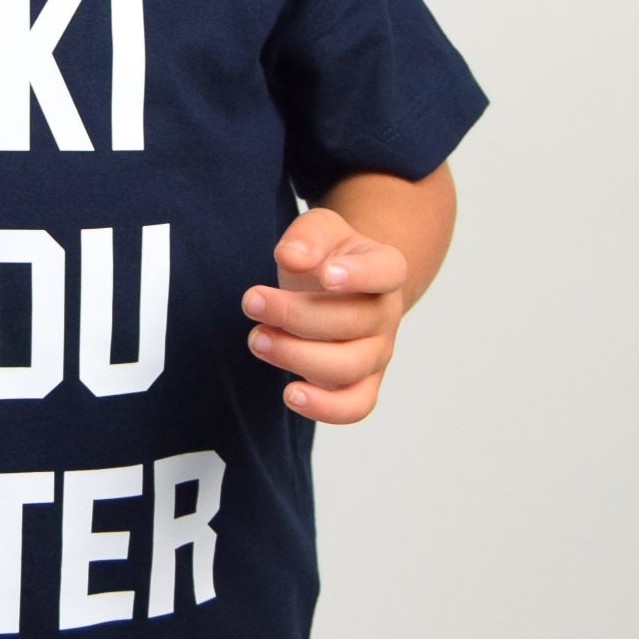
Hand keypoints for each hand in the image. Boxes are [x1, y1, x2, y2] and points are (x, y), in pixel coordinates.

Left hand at [240, 208, 408, 422]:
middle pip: (354, 321)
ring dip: (298, 356)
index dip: (360, 275)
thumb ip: (308, 237)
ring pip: (350, 366)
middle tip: (252, 301)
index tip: (325, 274)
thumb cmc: (327, 255)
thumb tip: (292, 257)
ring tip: (257, 339)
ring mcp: (377, 352)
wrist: (338, 285)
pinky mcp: (361, 383)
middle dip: (297, 314)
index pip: (386, 272)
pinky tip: (290, 393)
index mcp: (385, 268)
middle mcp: (386, 313)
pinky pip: (355, 406)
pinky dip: (325, 408)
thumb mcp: (319, 230)